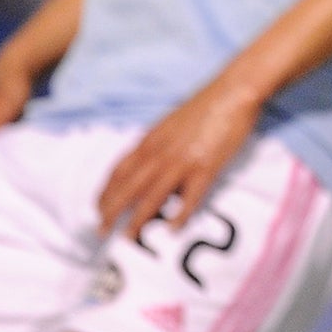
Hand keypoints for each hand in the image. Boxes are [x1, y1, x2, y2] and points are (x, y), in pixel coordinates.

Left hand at [98, 78, 262, 240]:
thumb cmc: (205, 105)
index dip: (106, 192)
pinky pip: (189, 197)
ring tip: (129, 240)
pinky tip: (173, 229)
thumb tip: (152, 168)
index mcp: (150, 140)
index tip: (98, 209)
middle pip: (128, 188)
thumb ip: (158, 145)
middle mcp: (160, 152)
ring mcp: (182, 160)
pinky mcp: (206, 166)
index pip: (118, 171)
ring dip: (137, 220)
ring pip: (152, 196)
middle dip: (112, 212)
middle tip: (102, 232)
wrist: (233, 91)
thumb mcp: (171, 123)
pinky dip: (179, 215)